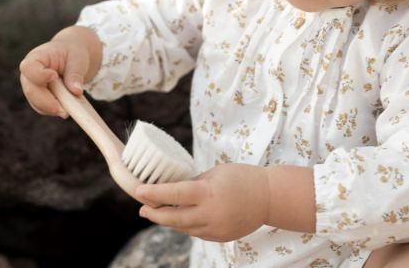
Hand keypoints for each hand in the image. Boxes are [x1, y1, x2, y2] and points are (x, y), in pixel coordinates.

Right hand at [19, 26, 98, 117]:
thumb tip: (76, 91)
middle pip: (31, 90)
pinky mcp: (38, 97)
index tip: (54, 76)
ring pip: (36, 103)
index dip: (39, 75)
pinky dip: (54, 110)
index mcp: (36, 57)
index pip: (29, 68)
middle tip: (64, 111)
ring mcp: (32, 87)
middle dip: (47, 102)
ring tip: (69, 111)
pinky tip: (67, 110)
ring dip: (52, 108)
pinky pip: (43, 108)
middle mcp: (29, 74)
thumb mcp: (77, 58)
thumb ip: (75, 73)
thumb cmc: (72, 54)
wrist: (71, 57)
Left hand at [135, 163, 269, 241]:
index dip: (154, 193)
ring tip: (157, 213)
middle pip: (173, 217)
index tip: (139, 191)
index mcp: (209, 193)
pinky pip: (196, 233)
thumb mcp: (216, 173)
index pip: (174, 194)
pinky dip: (186, 225)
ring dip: (168, 221)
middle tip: (142, 209)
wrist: (270, 197)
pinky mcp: (220, 237)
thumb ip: (194, 183)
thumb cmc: (243, 178)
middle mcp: (210, 213)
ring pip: (183, 228)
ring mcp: (215, 228)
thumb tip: (174, 190)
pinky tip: (180, 219)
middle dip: (155, 213)